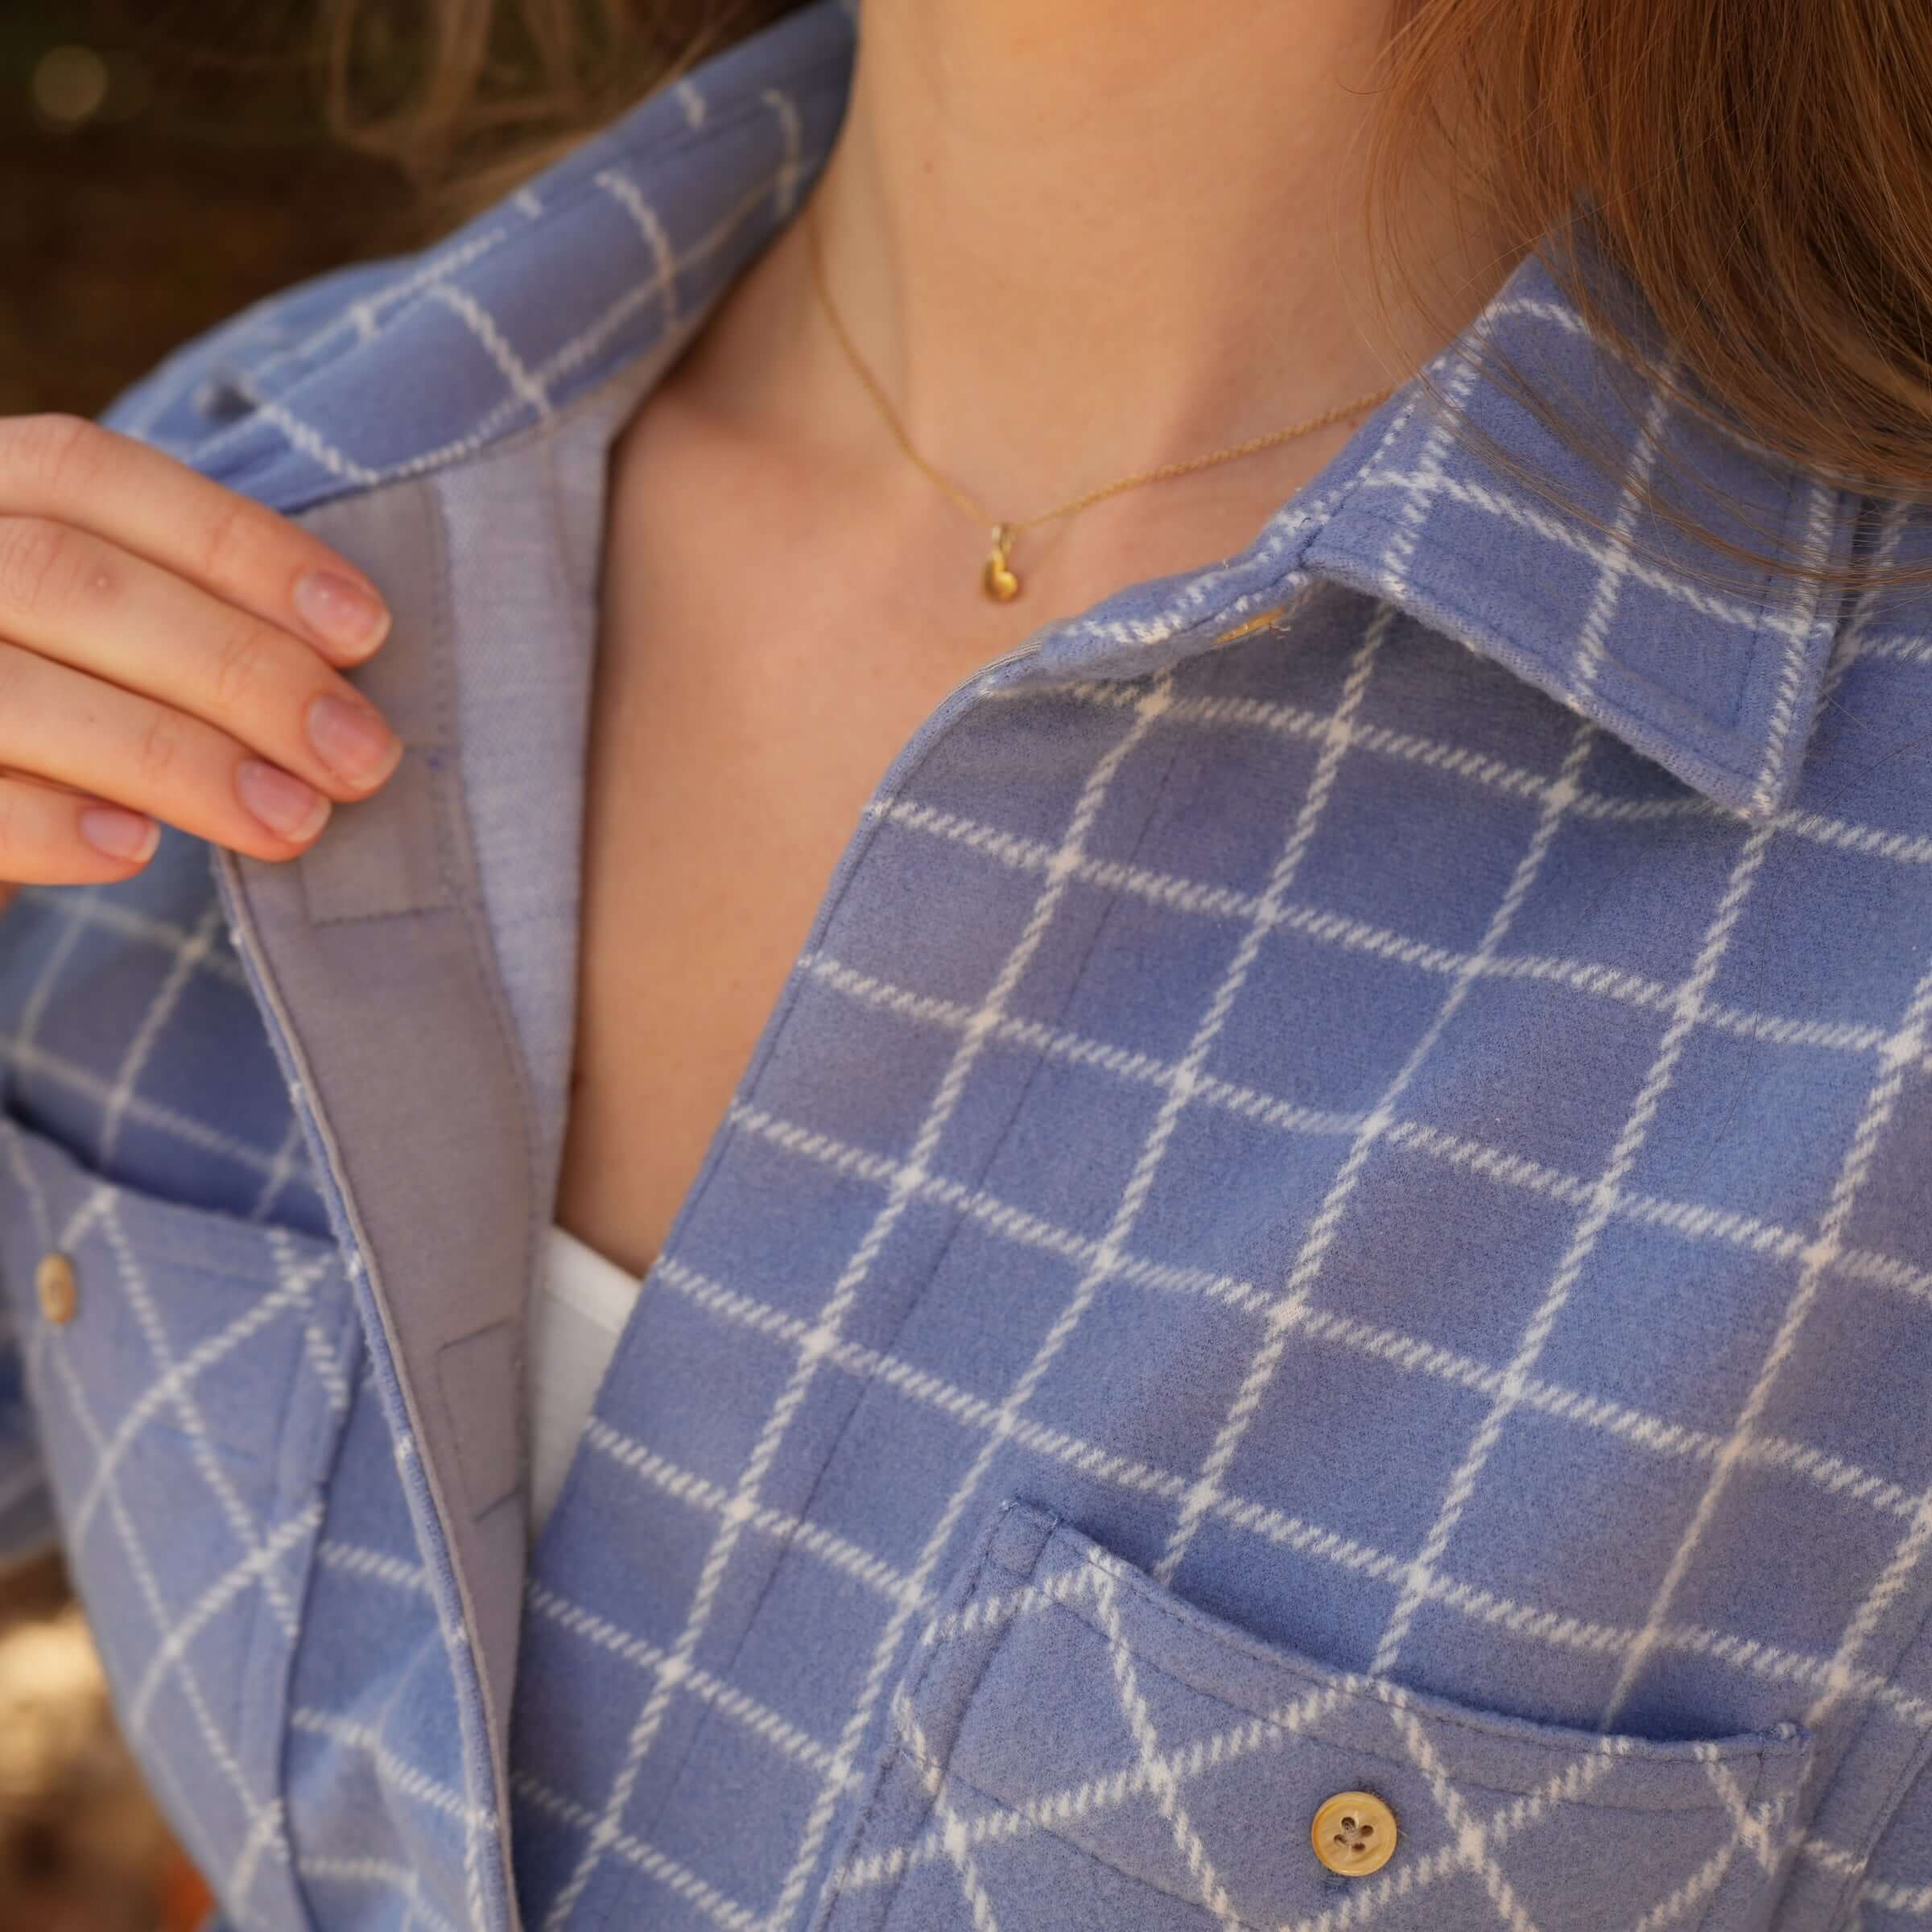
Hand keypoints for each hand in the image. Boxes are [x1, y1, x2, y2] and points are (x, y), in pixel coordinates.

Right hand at [0, 414, 404, 918]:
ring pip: (11, 689)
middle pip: (66, 580)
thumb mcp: (97, 634)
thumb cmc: (47, 701)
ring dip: (174, 758)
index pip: (89, 473)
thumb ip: (176, 619)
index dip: (235, 545)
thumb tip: (341, 685)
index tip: (366, 630)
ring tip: (294, 820)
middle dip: (238, 670)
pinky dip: (47, 823)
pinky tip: (138, 852)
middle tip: (360, 757)